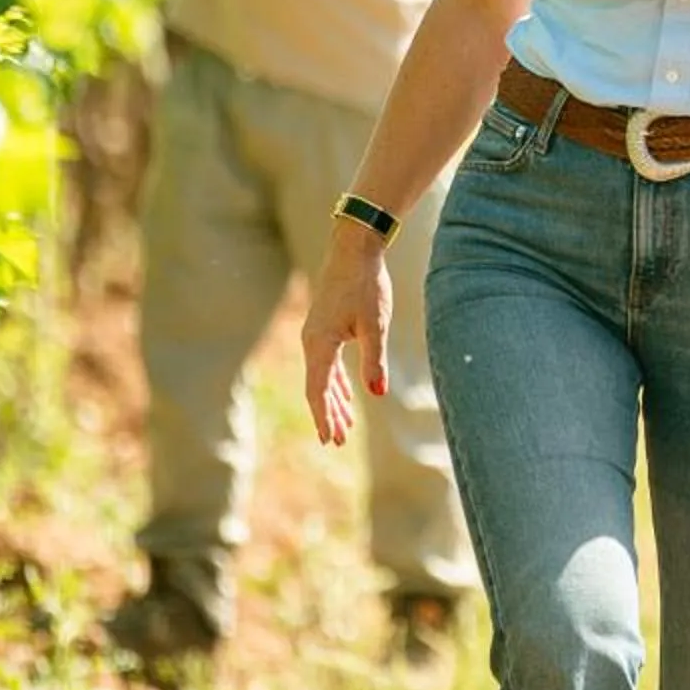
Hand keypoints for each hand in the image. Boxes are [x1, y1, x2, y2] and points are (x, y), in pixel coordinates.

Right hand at [299, 225, 391, 446]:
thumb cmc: (366, 284)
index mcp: (320, 343)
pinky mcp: (326, 326)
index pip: (318, 389)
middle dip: (327, 414)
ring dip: (333, 400)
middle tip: (336, 441)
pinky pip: (327, 363)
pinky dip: (335, 381)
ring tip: (344, 425)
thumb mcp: (375, 325)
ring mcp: (317, 334)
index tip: (329, 439)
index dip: (323, 416)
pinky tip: (344, 394)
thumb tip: (376, 394)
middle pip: (317, 387)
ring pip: (322, 376)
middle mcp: (312, 341)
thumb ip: (374, 361)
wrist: (355, 248)